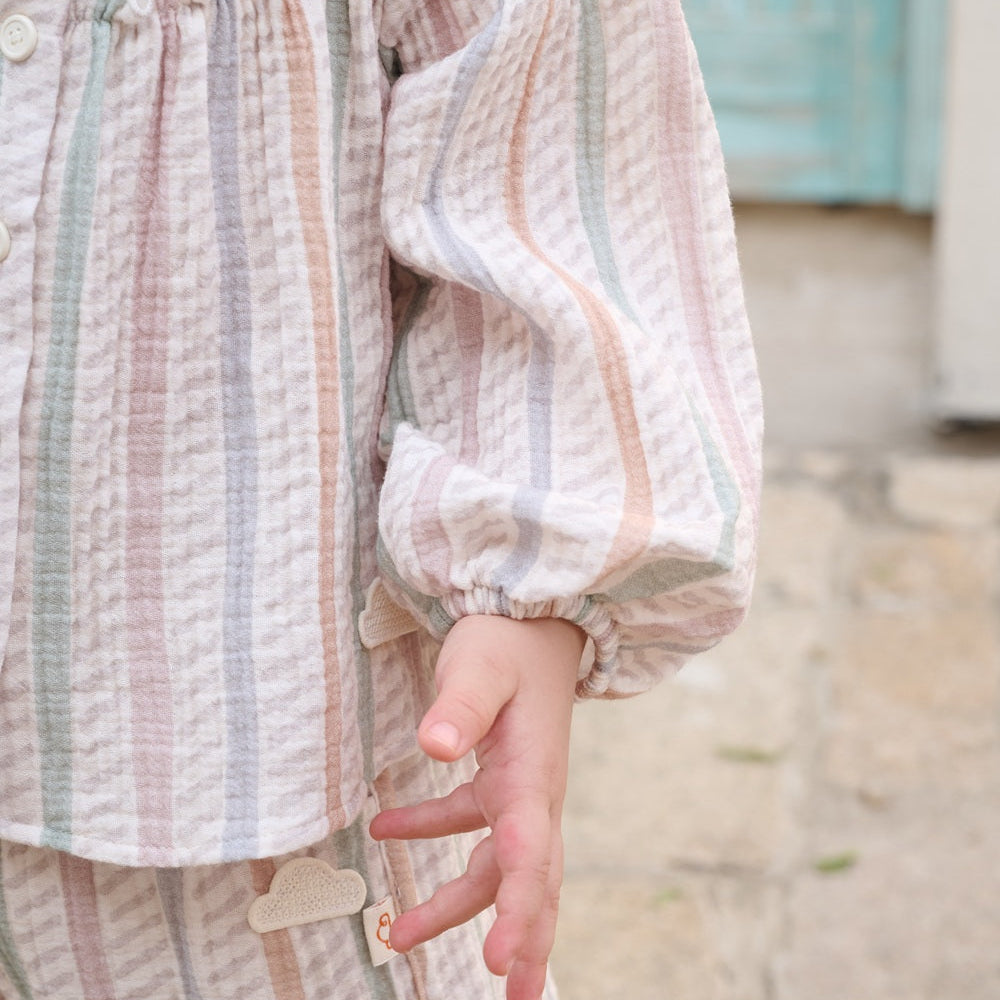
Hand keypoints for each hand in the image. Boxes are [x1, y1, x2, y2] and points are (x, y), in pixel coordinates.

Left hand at [369, 614, 584, 999]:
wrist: (535, 620)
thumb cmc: (507, 642)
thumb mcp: (478, 667)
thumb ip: (460, 705)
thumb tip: (436, 748)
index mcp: (532, 777)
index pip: (528, 856)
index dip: (517, 912)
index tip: (496, 962)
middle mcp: (533, 793)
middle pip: (532, 881)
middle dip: (522, 941)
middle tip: (511, 998)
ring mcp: (520, 788)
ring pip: (497, 864)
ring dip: (458, 903)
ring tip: (401, 935)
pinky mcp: (500, 775)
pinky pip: (470, 823)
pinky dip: (431, 834)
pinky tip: (385, 831)